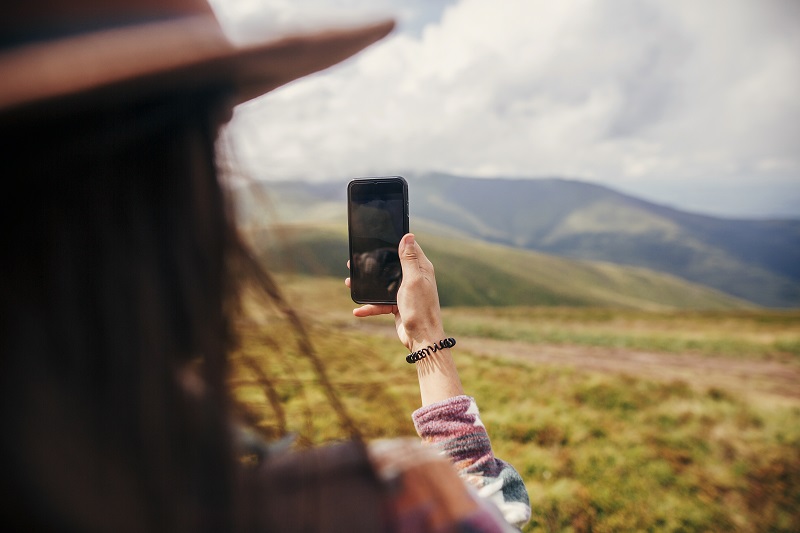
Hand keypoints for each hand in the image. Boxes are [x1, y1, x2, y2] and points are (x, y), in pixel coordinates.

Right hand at [345, 234, 444, 351]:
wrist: (423, 339)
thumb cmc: (421, 309)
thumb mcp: (413, 280)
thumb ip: (409, 259)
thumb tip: (409, 235)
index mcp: (421, 268)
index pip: (408, 248)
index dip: (394, 241)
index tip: (378, 237)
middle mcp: (414, 278)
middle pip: (391, 266)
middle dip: (374, 264)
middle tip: (356, 261)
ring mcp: (405, 292)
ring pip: (382, 284)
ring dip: (367, 286)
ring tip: (349, 282)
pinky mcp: (398, 305)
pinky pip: (380, 303)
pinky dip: (369, 307)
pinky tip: (357, 310)